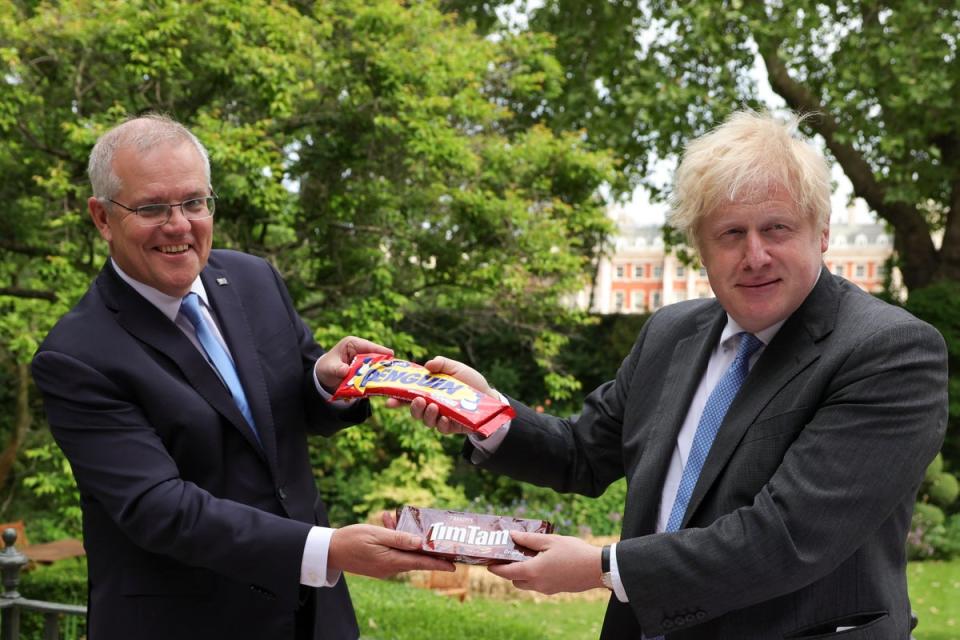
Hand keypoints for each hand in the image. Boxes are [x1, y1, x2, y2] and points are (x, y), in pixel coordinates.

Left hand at [315, 336, 392, 391]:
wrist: (324, 378)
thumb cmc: (326, 367)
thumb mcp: (329, 367)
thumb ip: (337, 369)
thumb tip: (346, 371)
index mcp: (353, 344)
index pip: (368, 346)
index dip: (380, 350)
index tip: (391, 354)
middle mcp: (362, 353)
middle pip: (376, 358)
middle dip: (382, 366)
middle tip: (391, 372)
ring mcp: (365, 364)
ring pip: (376, 369)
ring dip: (378, 377)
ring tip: (386, 383)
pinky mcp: (366, 373)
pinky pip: (372, 378)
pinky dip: (373, 384)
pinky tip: (375, 390)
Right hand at [328, 524, 454, 578]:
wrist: (328, 550)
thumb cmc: (351, 540)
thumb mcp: (376, 534)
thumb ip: (399, 538)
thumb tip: (420, 542)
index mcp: (391, 560)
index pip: (420, 563)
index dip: (438, 564)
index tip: (453, 565)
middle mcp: (389, 567)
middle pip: (413, 557)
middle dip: (422, 544)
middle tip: (436, 536)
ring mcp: (383, 567)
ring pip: (401, 551)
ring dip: (402, 535)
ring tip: (391, 517)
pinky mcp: (377, 564)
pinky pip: (391, 551)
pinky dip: (391, 538)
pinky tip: (385, 521)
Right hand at [400, 356, 494, 434]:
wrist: (489, 396)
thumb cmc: (470, 381)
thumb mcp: (456, 368)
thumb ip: (442, 363)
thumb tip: (427, 365)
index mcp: (428, 391)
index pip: (408, 396)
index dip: (397, 400)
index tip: (389, 402)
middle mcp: (431, 405)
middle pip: (414, 411)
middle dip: (412, 408)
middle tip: (418, 400)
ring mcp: (441, 417)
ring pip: (426, 421)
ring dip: (426, 414)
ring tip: (434, 406)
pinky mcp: (452, 426)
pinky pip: (442, 429)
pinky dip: (441, 424)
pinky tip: (445, 417)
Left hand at [487, 532, 602, 594]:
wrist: (597, 568)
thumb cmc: (574, 552)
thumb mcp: (550, 541)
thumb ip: (529, 539)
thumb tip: (512, 535)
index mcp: (533, 571)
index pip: (506, 572)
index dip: (495, 568)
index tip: (487, 562)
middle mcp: (537, 584)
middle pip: (515, 580)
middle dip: (509, 570)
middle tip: (508, 556)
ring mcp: (547, 589)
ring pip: (527, 584)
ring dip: (522, 573)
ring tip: (526, 556)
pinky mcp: (556, 589)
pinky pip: (538, 585)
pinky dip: (534, 576)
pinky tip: (541, 562)